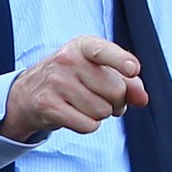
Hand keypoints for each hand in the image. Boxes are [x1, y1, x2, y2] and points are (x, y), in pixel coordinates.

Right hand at [0, 35, 149, 140]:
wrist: (29, 93)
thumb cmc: (74, 79)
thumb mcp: (99, 71)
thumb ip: (127, 82)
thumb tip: (142, 98)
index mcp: (83, 46)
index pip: (105, 51)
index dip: (122, 61)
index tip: (133, 69)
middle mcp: (67, 59)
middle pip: (115, 91)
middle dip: (116, 101)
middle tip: (102, 98)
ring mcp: (55, 82)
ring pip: (102, 111)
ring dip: (100, 114)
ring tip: (85, 105)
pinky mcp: (48, 105)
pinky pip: (88, 125)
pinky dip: (88, 125)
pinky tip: (75, 115)